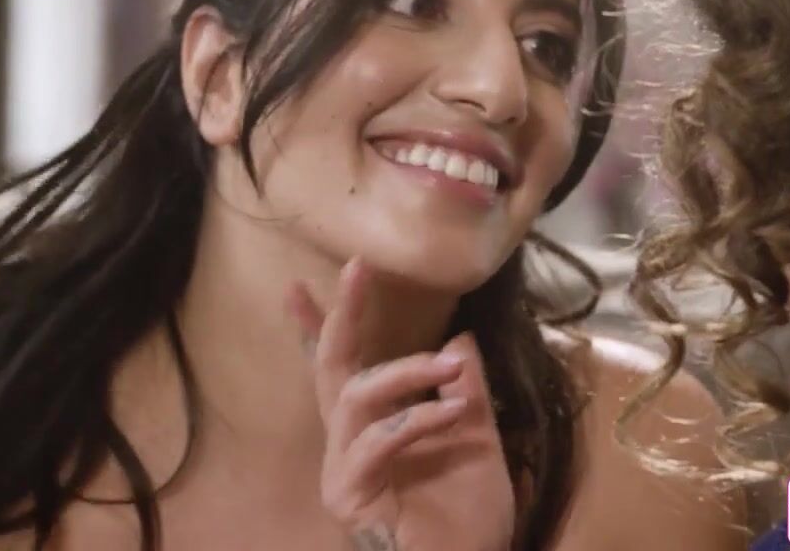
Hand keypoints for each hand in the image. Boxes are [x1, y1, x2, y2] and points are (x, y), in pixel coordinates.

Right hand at [285, 258, 514, 550]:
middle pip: (334, 366)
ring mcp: (345, 467)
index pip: (345, 364)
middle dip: (343, 315)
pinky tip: (451, 411)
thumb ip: (463, 392)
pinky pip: (376, 441)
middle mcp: (350, 442)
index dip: (324, 322)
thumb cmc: (468, 522)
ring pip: (355, 396)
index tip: (312, 277)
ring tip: (450, 367)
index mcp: (374, 426)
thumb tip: (459, 338)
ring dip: (406, 372)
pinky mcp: (349, 494)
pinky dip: (416, 420)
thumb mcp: (477, 441)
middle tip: (357, 268)